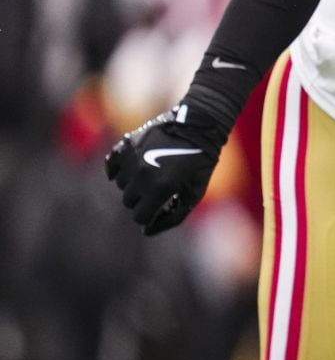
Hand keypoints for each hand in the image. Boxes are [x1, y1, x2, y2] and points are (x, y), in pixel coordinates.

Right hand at [104, 101, 225, 234]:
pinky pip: (111, 165)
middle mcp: (142, 174)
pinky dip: (118, 169)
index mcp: (161, 187)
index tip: (159, 206)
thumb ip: (172, 217)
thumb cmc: (199, 163)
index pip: (139, 216)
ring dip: (133, 183)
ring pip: (120, 185)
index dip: (149, 215)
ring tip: (153, 172)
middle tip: (158, 187)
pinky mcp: (126, 145)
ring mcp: (132, 159)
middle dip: (142, 199)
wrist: (198, 127)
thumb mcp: (194, 193)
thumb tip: (146, 231)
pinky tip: (132, 167)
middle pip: (129, 201)